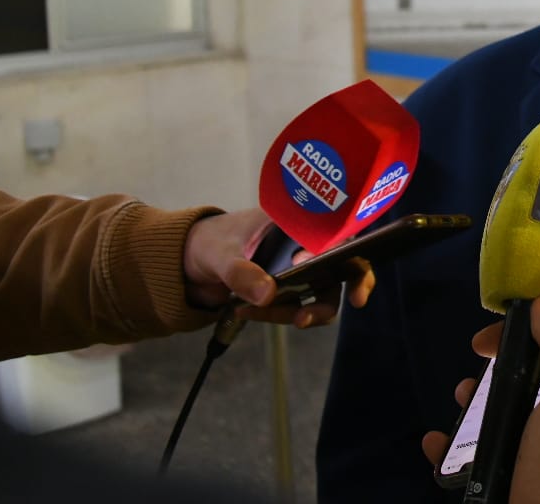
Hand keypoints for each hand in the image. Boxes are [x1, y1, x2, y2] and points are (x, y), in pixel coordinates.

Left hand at [181, 209, 374, 327]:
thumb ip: (241, 272)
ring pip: (322, 295)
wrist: (187, 261)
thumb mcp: (221, 253)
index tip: (352, 288)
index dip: (352, 259)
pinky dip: (279, 315)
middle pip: (342, 271)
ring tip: (259, 313)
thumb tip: (269, 294)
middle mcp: (309, 245)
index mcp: (301, 222)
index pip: (341, 236)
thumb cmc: (209, 241)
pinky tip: (248, 311)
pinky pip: (298, 307)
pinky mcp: (290, 292)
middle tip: (306, 319)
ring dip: (301, 311)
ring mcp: (302, 271)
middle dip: (331, 298)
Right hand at [421, 297, 539, 503]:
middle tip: (471, 366)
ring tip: (458, 401)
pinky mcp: (493, 480)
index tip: (490, 334)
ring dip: (467, 404)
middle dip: (491, 367)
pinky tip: (434, 445)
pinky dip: (444, 449)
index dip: (522, 333)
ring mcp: (519, 453)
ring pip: (488, 416)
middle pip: (516, 380)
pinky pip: (463, 459)